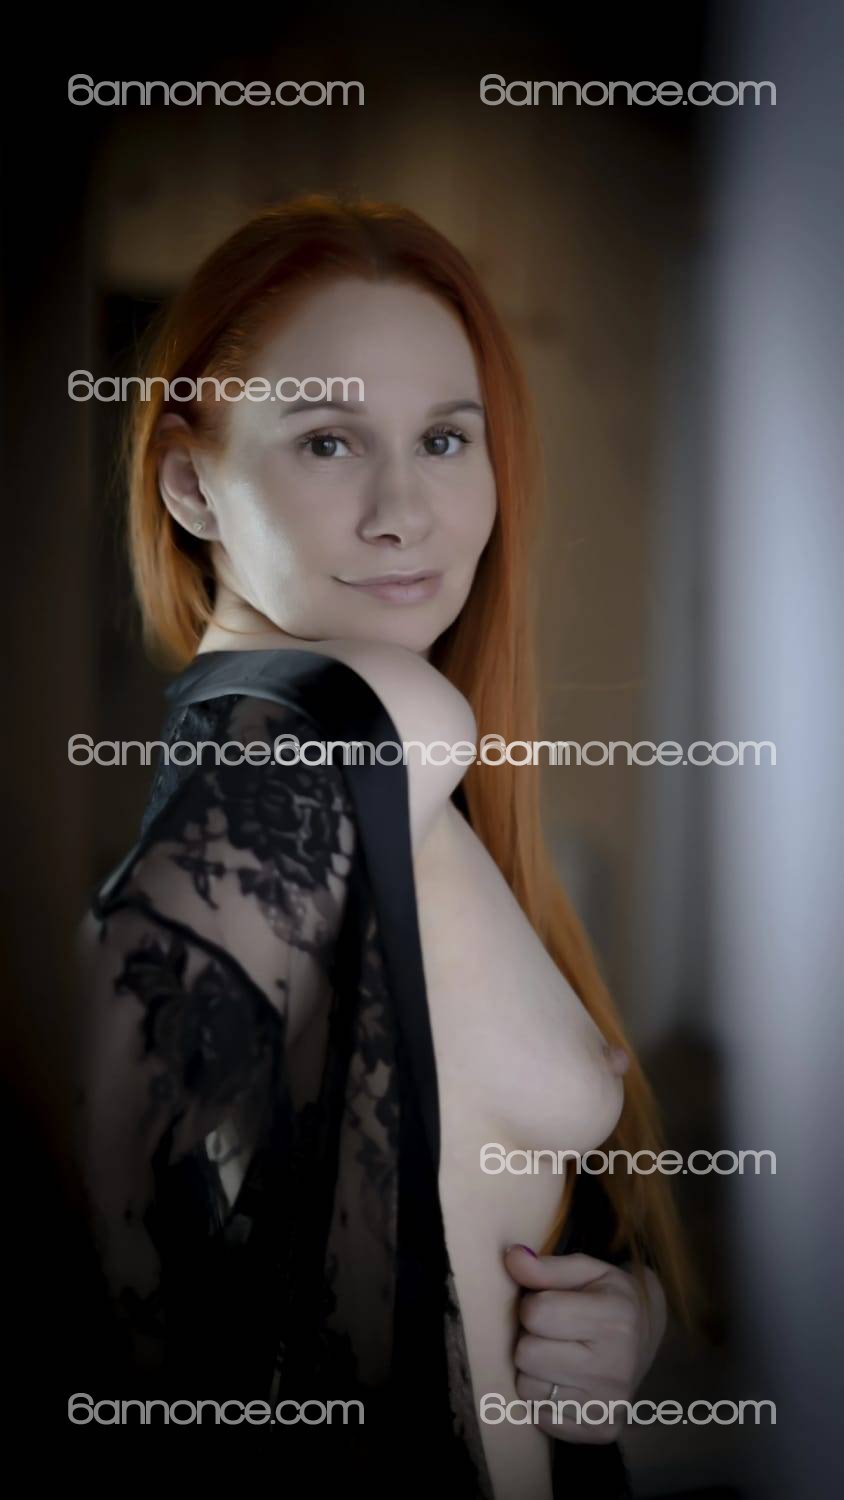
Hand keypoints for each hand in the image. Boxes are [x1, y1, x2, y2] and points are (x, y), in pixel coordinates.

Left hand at [503, 1245, 666, 1442]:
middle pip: (527, 1354)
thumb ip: (547, 1267)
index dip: (532, 1305)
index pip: (536, 1314)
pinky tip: (565, 1382)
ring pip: (528, 1388)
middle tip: (554, 1333)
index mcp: (615, 1318)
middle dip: (531, 1339)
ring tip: (559, 1355)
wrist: (646, 1336)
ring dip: (535, 1371)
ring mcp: (610, 1403)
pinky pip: (541, 1417)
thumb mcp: (586, 1272)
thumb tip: (511, 1257)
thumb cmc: (608, 1298)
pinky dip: (545, 1400)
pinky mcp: (601, 1430)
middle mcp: (616, 1366)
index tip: (550, 1304)